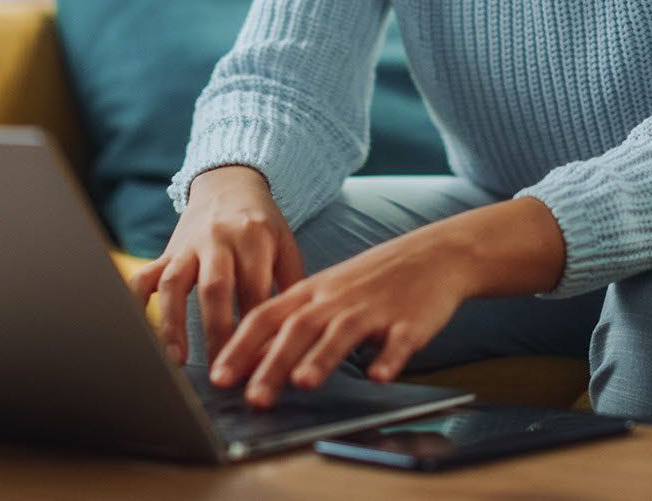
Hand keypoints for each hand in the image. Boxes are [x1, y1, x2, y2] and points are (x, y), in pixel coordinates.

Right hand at [126, 165, 303, 367]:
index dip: (256, 328)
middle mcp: (218, 239)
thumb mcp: (286, 245)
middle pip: (215, 288)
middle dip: (217, 332)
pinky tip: (136, 332)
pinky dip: (137, 302)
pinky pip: (144, 275)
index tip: (260, 363)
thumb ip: (292, 284)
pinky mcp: (167, 251)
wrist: (229, 184)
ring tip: (176, 360)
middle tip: (221, 372)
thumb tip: (294, 334)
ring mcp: (188, 245)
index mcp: (254, 238)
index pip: (255, 290)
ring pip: (175, 283)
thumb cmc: (263, 225)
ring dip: (173, 323)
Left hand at [208, 225, 473, 407]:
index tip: (218, 378)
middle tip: (253, 398)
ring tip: (305, 383)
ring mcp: (374, 308)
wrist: (433, 254)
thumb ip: (289, 326)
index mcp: (312, 293)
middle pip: (298, 328)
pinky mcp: (410, 320)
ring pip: (343, 331)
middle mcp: (337, 299)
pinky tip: (379, 376)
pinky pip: (398, 340)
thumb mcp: (325, 294)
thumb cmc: (372, 281)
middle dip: (273, 363)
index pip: (266, 317)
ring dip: (323, 357)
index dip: (240, 347)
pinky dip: (389, 358)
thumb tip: (248, 362)